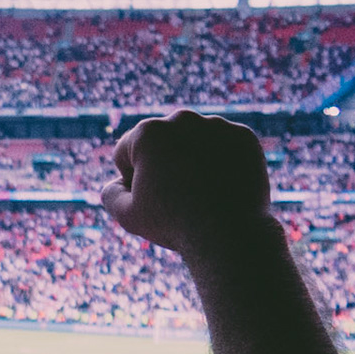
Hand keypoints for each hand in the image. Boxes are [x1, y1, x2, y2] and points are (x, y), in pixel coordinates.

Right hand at [102, 110, 271, 257]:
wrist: (229, 234)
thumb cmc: (174, 225)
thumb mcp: (128, 216)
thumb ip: (111, 195)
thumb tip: (117, 182)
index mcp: (148, 133)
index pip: (127, 152)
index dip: (131, 180)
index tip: (150, 201)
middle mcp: (182, 119)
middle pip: (161, 142)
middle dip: (163, 163)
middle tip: (176, 196)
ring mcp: (216, 125)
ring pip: (194, 141)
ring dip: (193, 160)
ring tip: (201, 193)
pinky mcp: (243, 136)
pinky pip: (224, 146)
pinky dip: (221, 162)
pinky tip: (221, 187)